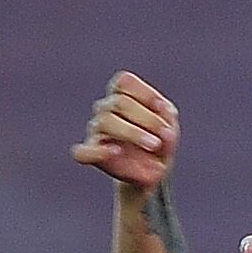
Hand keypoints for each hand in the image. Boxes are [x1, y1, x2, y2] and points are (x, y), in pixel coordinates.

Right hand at [70, 71, 178, 191]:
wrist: (153, 170)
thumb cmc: (160, 141)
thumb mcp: (169, 127)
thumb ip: (166, 118)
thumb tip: (163, 115)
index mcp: (122, 95)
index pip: (123, 82)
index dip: (144, 92)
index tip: (163, 108)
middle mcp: (105, 109)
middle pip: (119, 102)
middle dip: (147, 118)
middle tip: (166, 134)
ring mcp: (96, 130)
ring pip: (106, 120)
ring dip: (134, 132)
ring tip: (154, 145)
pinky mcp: (91, 153)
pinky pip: (82, 152)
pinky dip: (96, 152)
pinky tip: (116, 152)